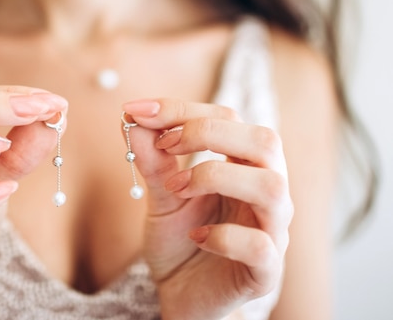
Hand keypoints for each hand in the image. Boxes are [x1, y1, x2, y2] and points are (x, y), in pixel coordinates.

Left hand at [122, 99, 292, 319]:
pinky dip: (224, 235)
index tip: (136, 112)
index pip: (229, 117)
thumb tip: (132, 115)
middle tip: (165, 146)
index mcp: (244, 166)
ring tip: (177, 189)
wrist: (182, 294)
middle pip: (264, 141)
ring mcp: (272, 231)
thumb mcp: (161, 194)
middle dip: (208, 132)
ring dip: (216, 177)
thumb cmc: (181, 239)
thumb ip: (152, 159)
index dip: (182, 109)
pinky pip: (261, 245)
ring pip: (271, 187)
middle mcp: (266, 192)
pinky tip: (197, 236)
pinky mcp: (265, 271)